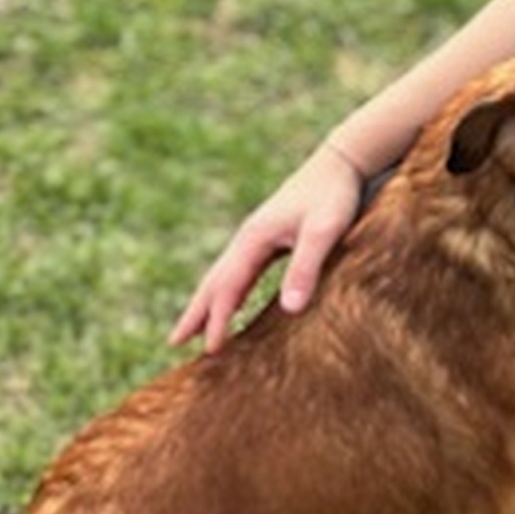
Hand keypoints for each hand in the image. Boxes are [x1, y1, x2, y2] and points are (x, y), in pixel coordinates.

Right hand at [169, 141, 364, 352]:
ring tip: (192, 330)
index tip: (210, 350)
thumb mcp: (324, 232)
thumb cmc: (334, 197)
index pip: (229, 287)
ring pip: (223, 277)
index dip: (218, 319)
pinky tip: (230, 306)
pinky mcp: (268, 240)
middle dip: (195, 313)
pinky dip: (228, 293)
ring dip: (206, 304)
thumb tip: (290, 310)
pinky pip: (239, 273)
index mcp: (254, 239)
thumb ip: (306, 268)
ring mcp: (255, 239)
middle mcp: (248, 239)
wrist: (340, 163)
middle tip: (174, 343)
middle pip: (214, 282)